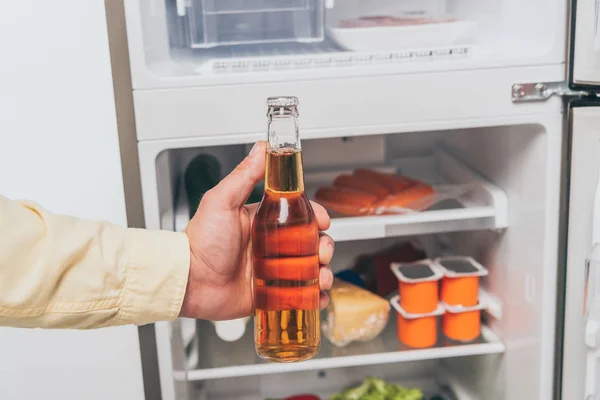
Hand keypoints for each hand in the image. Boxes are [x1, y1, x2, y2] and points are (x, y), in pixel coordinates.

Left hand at [180, 141, 333, 320]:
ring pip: (310, 268)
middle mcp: (270, 245)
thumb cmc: (201, 242)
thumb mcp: (222, 202)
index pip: (299, 214)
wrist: (190, 282)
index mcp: (262, 221)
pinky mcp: (270, 293)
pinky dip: (313, 297)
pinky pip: (300, 295)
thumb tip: (261, 148)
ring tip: (320, 278)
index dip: (315, 216)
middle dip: (324, 247)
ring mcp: (272, 270)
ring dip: (323, 272)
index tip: (322, 221)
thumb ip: (243, 176)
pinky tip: (316, 297)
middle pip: (310, 242)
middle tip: (321, 253)